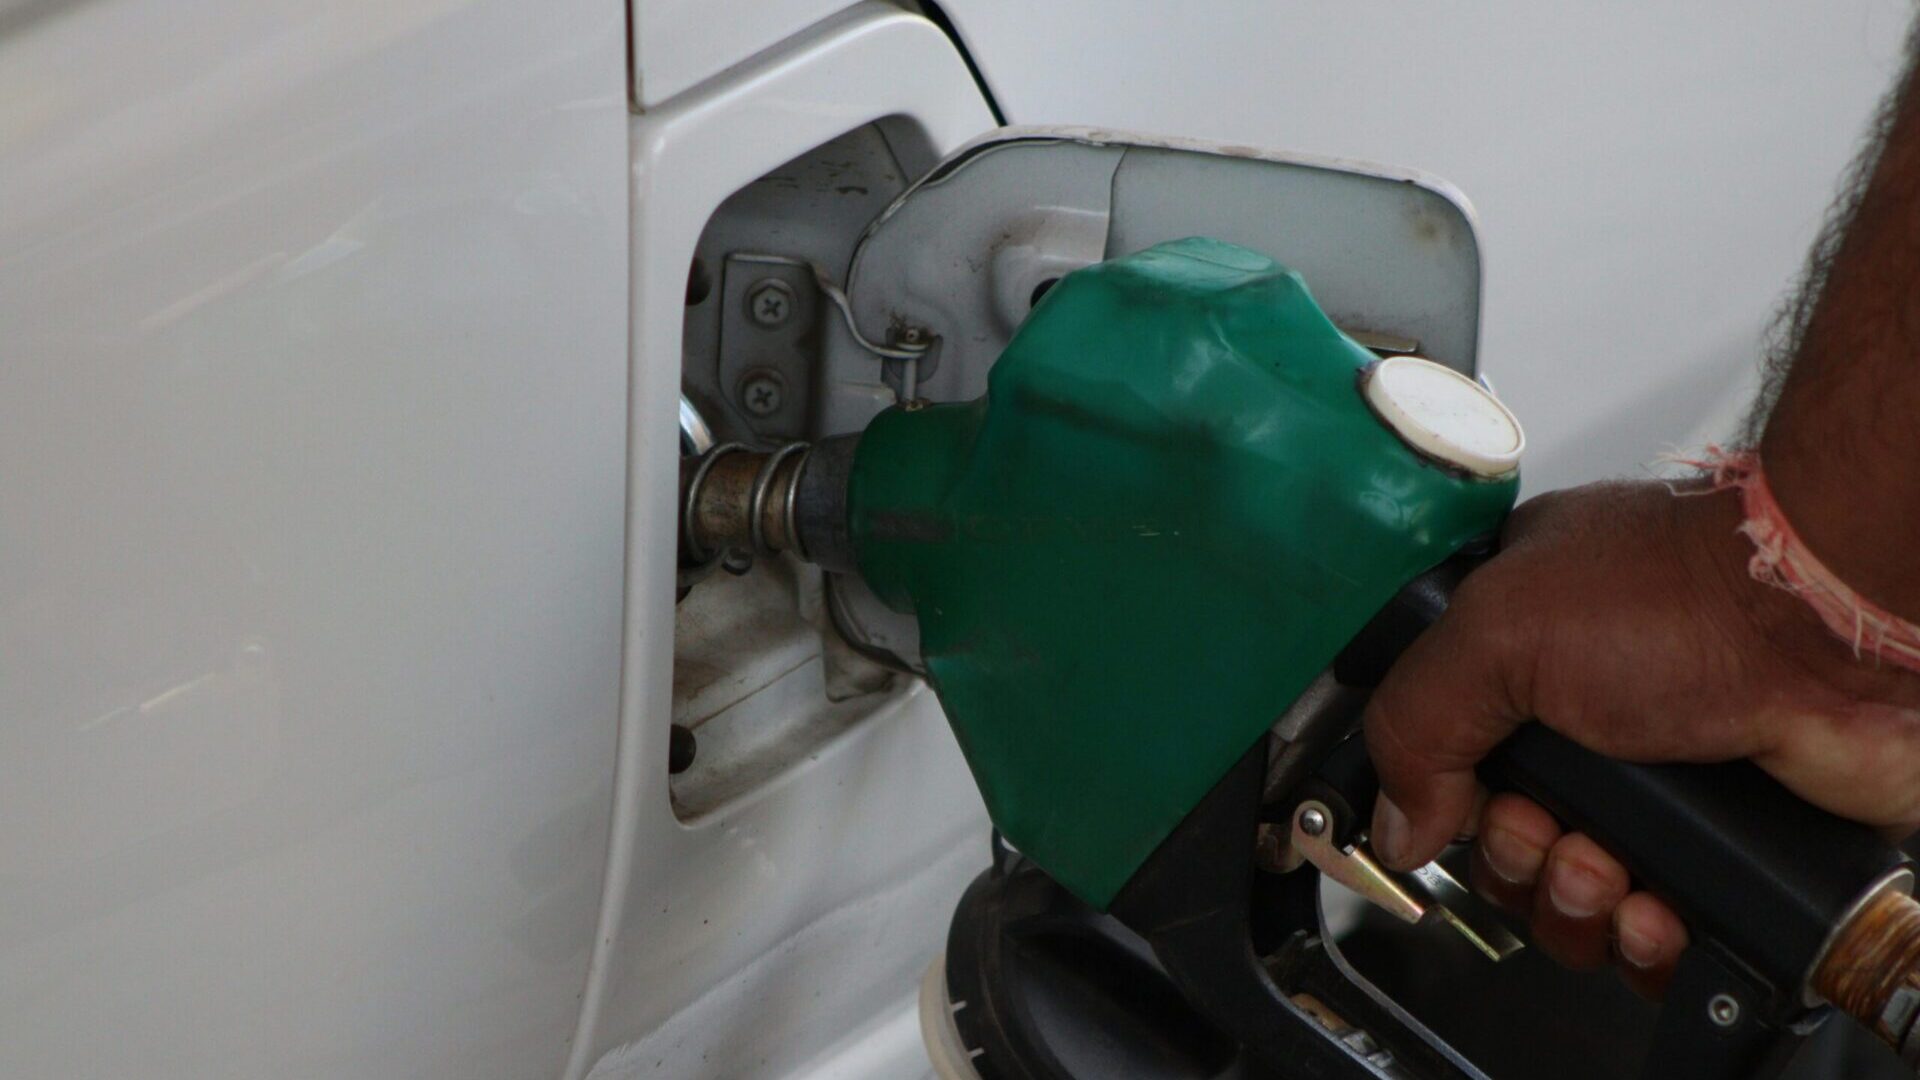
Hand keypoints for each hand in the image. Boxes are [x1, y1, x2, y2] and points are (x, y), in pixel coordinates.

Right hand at [1363, 479, 1919, 996]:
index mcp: (1520, 651)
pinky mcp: (1722, 844)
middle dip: (1517, 861)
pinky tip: (1659, 910)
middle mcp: (1585, 718)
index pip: (1446, 755)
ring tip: (1611, 873)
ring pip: (1571, 896)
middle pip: (1502, 840)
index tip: (1467, 808)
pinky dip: (1644, 942)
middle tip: (1550, 833)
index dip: (1448, 801)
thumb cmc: (1689, 595)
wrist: (1833, 628)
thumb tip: (1396, 822)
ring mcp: (1658, 783)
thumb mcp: (1498, 632)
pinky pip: (1653, 934)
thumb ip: (1415, 722)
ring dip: (1575, 905)